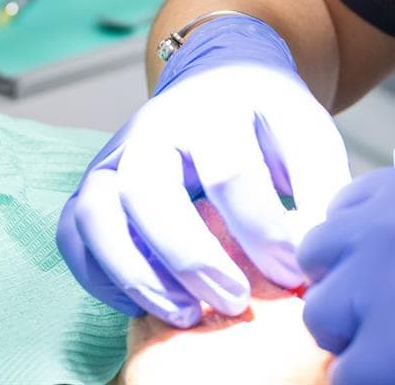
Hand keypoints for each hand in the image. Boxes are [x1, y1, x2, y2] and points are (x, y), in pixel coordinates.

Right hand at [57, 16, 350, 326]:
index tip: (292, 272)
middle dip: (191, 257)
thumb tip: (316, 253)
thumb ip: (320, 189)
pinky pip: (74, 230)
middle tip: (236, 301)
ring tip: (187, 314)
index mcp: (214, 107)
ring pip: (99, 211)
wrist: (221, 81)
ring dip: (138, 273)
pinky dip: (101, 273)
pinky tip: (145, 303)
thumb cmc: (266, 120)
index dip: (262, 231)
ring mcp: (117, 152)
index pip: (230, 172)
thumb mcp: (307, 135)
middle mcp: (154, 125)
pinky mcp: (95, 182)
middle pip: (148, 190)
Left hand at [299, 161, 394, 384]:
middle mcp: (392, 227)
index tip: (372, 274)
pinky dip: (384, 378)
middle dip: (350, 294)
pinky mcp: (392, 349)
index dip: (357, 250)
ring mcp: (387, 287)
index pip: (342, 210)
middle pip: (321, 262)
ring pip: (328, 324)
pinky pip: (352, 374)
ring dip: (364, 343)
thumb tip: (389, 255)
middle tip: (392, 325)